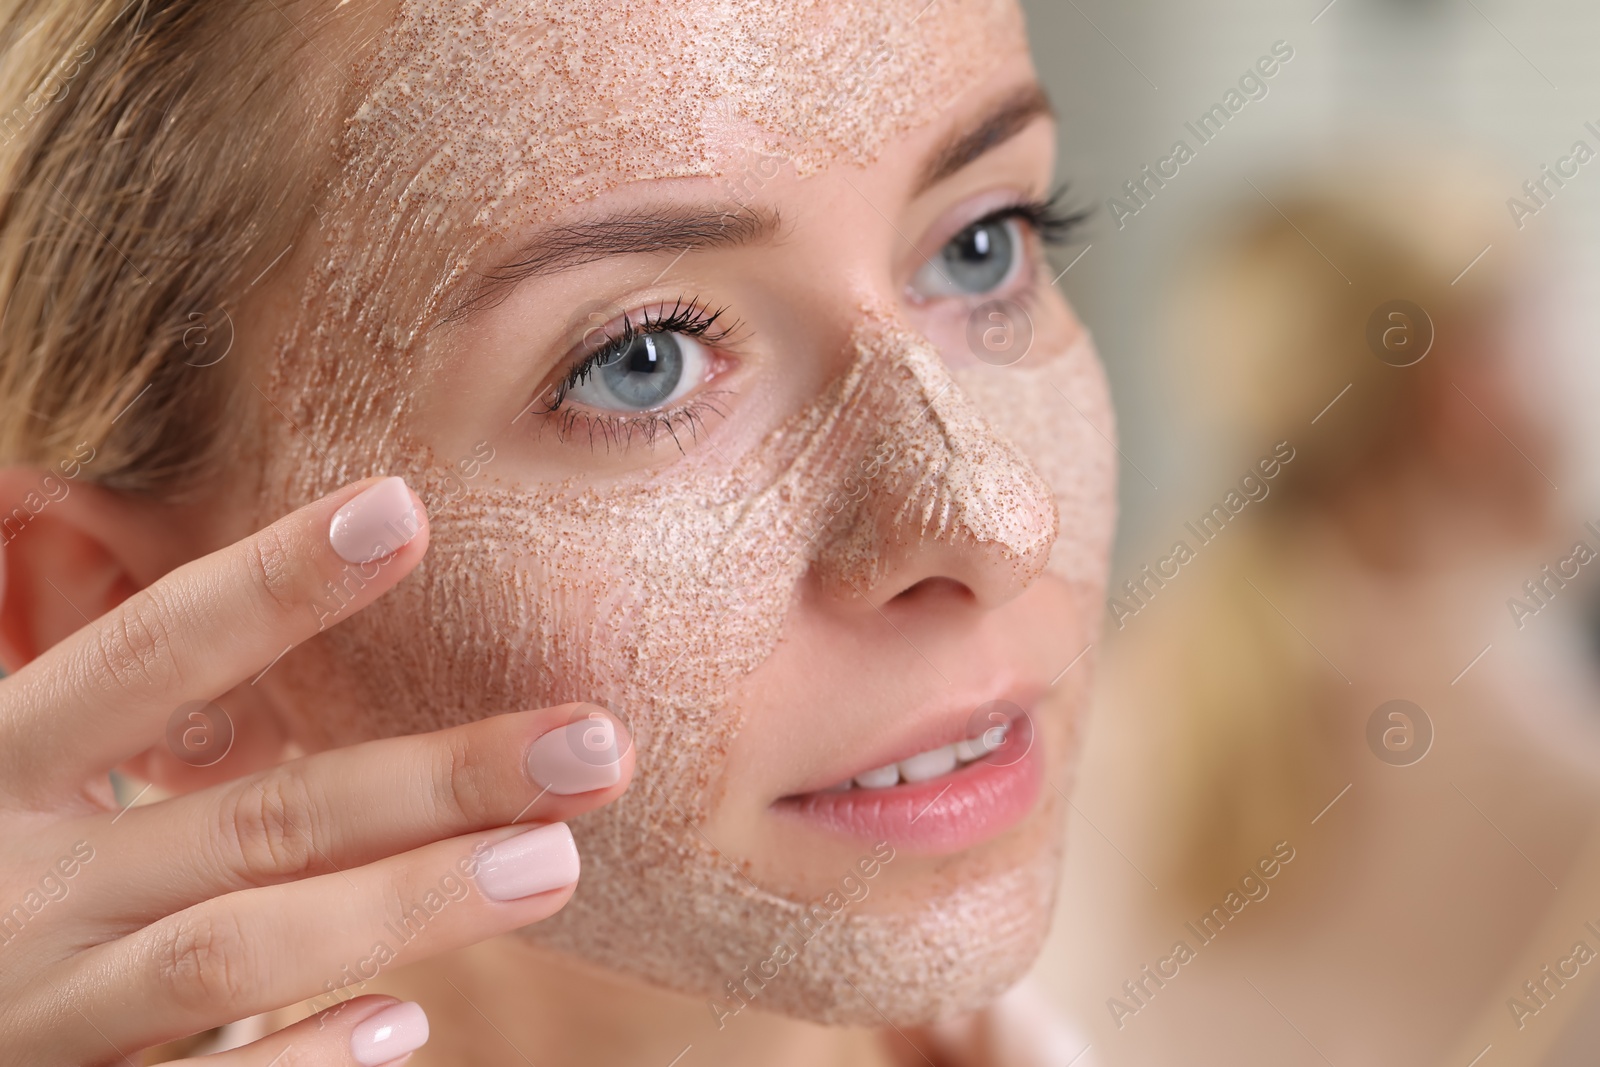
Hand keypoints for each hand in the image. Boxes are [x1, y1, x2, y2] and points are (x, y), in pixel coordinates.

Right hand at [0, 477, 633, 1065]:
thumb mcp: (17, 779)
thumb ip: (125, 711)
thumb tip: (329, 578)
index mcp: (1, 761)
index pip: (150, 651)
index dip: (271, 582)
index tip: (403, 511)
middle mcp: (18, 883)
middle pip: (254, 818)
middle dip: (432, 779)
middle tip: (593, 745)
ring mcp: (40, 1009)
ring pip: (236, 953)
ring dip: (406, 905)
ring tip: (553, 864)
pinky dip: (300, 1062)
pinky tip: (407, 1023)